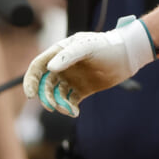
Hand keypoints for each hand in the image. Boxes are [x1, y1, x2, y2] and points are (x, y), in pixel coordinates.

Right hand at [23, 18, 156, 116]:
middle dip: (45, 97)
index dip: (31, 81)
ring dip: (58, 104)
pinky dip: (69, 109)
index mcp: (59, 53)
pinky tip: (75, 113)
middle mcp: (63, 66)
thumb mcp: (88, 46)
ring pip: (56, 95)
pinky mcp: (82, 90)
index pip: (37, 67)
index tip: (31, 95)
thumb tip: (50, 68)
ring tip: (70, 110)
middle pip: (44, 84)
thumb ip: (69, 55)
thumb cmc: (107, 46)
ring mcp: (72, 79)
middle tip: (53, 106)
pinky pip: (70, 102)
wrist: (127, 55)